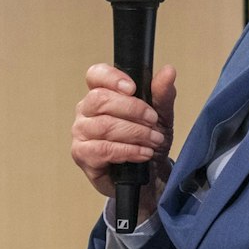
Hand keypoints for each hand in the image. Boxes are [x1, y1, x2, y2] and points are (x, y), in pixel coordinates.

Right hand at [70, 62, 177, 222]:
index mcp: (101, 94)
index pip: (95, 75)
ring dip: (135, 133)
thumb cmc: (147, 141)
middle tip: (153, 121)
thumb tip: (168, 71)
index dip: (111, 78)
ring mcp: (80, 133)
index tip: (133, 88)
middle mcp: (85, 111)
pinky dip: (127, 151)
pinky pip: (102, 149)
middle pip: (100, 99)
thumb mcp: (161, 117)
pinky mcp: (82, 155)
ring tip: (153, 141)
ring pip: (104, 125)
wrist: (148, 176)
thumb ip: (162, 95)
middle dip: (132, 110)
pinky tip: (142, 154)